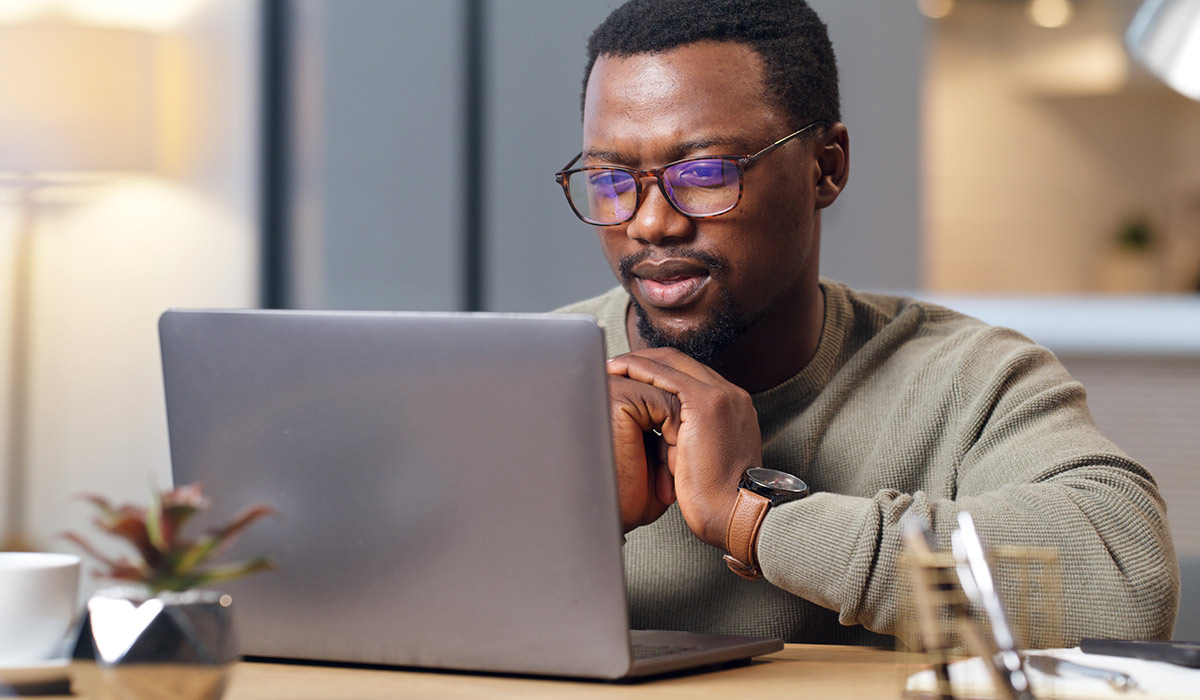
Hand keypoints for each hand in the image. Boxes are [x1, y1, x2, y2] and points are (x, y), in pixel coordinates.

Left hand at [606, 348, 762, 548]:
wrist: (735, 513)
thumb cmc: (717, 500)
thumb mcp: (706, 463)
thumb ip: (691, 443)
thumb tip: (666, 445)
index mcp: (734, 410)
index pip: (692, 377)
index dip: (659, 373)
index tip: (633, 377)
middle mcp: (732, 396)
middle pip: (682, 363)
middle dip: (646, 361)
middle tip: (616, 366)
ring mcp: (722, 396)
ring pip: (673, 363)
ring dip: (639, 362)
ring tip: (612, 367)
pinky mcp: (707, 402)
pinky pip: (667, 375)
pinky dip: (641, 370)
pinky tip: (621, 372)